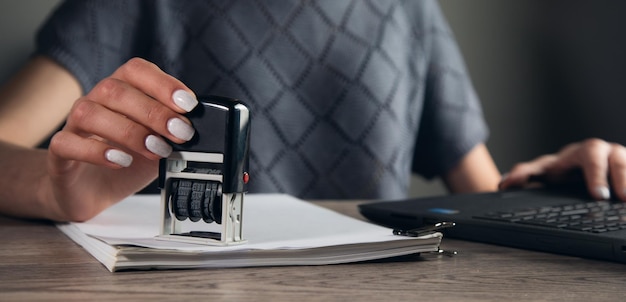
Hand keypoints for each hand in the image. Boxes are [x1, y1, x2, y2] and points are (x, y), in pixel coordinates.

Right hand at [44, 58, 198, 220]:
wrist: (91, 190)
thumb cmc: (128, 160)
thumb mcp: (160, 143)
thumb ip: (175, 132)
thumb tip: (201, 128)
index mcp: (121, 90)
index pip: (137, 70)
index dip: (163, 84)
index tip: (189, 105)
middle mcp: (95, 100)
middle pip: (115, 90)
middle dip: (154, 112)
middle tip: (180, 134)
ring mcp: (74, 125)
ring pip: (90, 112)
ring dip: (129, 130)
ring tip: (156, 150)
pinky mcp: (59, 153)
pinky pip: (66, 143)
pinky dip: (95, 150)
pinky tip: (121, 160)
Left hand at [499, 138, 625, 200]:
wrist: (578, 168)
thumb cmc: (561, 170)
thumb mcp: (543, 171)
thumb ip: (525, 175)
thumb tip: (504, 184)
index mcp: (580, 153)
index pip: (589, 156)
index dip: (596, 176)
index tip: (599, 196)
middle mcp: (604, 153)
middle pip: (614, 158)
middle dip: (618, 177)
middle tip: (617, 199)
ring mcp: (619, 159)